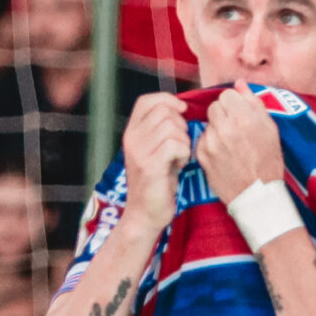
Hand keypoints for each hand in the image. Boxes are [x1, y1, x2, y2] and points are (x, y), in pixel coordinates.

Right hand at [120, 93, 193, 229]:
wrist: (145, 215)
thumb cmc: (157, 183)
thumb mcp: (155, 151)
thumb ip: (162, 130)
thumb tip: (182, 108)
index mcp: (131, 132)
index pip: (146, 100)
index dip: (167, 100)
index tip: (182, 112)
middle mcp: (131, 139)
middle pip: (163, 111)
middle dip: (180, 125)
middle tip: (181, 145)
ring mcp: (139, 152)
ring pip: (171, 127)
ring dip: (184, 141)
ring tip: (180, 157)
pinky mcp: (150, 166)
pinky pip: (175, 145)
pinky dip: (184, 154)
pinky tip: (180, 165)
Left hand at [195, 87, 283, 203]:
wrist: (258, 196)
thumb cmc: (268, 162)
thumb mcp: (270, 129)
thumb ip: (254, 102)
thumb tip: (240, 84)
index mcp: (245, 118)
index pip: (227, 95)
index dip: (234, 104)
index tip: (240, 115)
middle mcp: (226, 128)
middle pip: (215, 107)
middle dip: (224, 115)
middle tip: (235, 130)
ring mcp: (211, 142)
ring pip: (208, 123)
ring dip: (217, 129)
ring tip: (230, 145)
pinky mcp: (202, 156)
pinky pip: (202, 139)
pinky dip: (210, 144)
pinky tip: (223, 154)